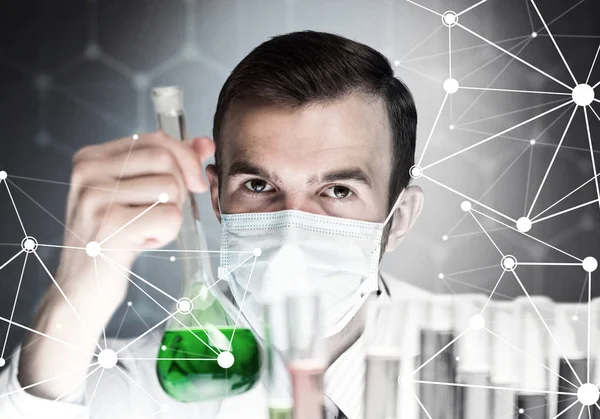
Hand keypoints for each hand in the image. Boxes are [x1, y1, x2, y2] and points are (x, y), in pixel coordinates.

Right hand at [55, 131, 213, 305]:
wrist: (79, 289)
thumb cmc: (111, 240)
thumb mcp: (134, 196)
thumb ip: (168, 166)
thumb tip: (204, 144)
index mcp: (91, 159)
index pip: (155, 140)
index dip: (185, 158)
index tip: (194, 181)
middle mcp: (89, 172)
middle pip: (166, 160)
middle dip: (180, 188)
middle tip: (162, 213)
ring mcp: (96, 198)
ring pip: (170, 188)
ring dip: (170, 215)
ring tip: (144, 231)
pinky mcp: (110, 226)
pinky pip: (170, 217)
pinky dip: (166, 234)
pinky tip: (143, 243)